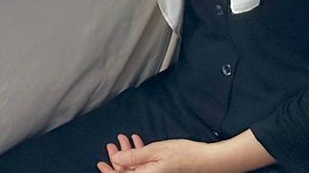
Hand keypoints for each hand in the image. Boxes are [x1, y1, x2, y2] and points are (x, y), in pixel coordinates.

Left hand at [99, 137, 220, 172]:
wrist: (208, 160)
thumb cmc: (184, 155)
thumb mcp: (155, 152)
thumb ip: (134, 156)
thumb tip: (115, 159)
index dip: (109, 171)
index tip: (100, 162)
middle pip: (128, 172)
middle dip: (118, 159)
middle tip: (111, 145)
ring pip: (138, 167)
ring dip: (130, 154)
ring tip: (125, 139)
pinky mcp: (164, 171)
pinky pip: (147, 166)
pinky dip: (141, 155)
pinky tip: (139, 141)